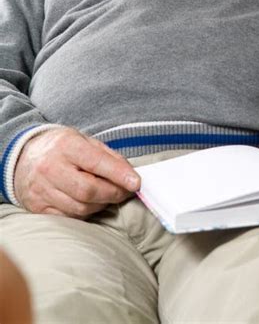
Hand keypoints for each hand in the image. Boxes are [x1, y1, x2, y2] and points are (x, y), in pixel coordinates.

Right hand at [14, 127, 140, 217]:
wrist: (22, 157)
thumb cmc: (60, 148)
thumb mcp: (84, 140)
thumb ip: (108, 156)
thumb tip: (130, 174)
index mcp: (66, 146)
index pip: (96, 162)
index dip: (119, 174)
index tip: (136, 183)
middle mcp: (51, 168)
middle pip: (88, 190)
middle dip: (112, 194)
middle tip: (125, 192)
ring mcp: (42, 190)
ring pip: (79, 207)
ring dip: (100, 205)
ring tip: (107, 196)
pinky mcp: (37, 208)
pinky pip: (68, 217)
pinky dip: (84, 213)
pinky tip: (89, 203)